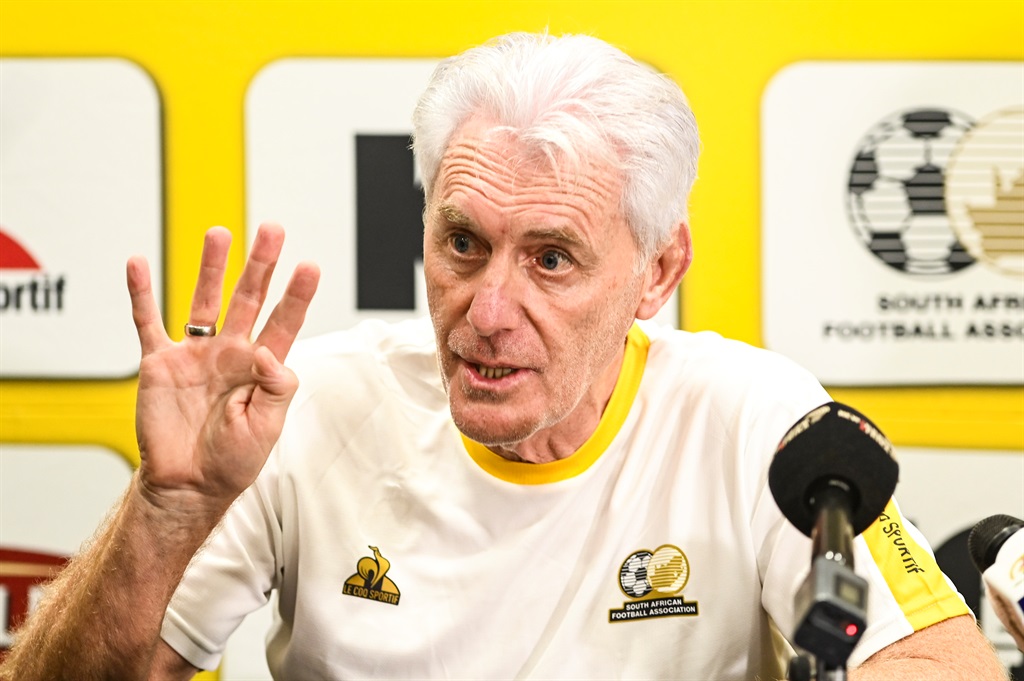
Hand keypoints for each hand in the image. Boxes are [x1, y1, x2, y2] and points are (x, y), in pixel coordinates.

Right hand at [127, 223, 318, 513]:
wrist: (188, 486)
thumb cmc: (232, 461)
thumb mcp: (267, 427)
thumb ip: (276, 387)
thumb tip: (270, 350)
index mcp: (261, 367)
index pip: (284, 322)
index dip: (297, 296)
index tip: (310, 266)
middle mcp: (230, 353)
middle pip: (248, 298)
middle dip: (261, 264)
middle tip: (273, 229)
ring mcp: (196, 354)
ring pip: (203, 299)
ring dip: (212, 266)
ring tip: (220, 233)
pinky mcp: (161, 363)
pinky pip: (148, 322)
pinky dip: (141, 294)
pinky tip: (139, 263)